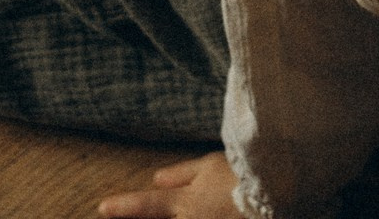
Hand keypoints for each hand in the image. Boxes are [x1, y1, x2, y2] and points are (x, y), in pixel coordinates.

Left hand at [97, 148, 240, 218]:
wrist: (276, 192)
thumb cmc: (241, 175)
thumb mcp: (210, 165)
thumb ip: (181, 174)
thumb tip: (156, 177)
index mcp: (184, 204)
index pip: (145, 205)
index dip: (122, 207)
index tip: (102, 208)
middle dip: (143, 218)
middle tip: (153, 206)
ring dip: (177, 215)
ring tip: (193, 205)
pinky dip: (199, 216)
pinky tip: (203, 211)